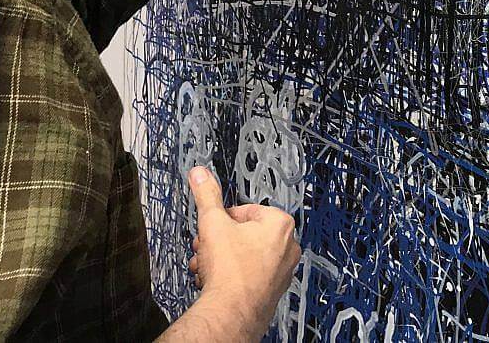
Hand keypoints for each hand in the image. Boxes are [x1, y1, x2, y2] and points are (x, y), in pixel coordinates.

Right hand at [186, 166, 300, 339]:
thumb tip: (201, 174)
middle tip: (207, 245)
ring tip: (206, 265)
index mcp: (280, 224)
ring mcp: (282, 272)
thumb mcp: (212, 221)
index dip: (224, 218)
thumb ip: (206, 194)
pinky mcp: (272, 292)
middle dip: (221, 239)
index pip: (247, 209)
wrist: (230, 314)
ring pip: (245, 255)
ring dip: (222, 257)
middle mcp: (287, 248)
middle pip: (245, 233)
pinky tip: (213, 280)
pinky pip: (249, 275)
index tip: (215, 226)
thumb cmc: (230, 272)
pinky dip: (231, 275)